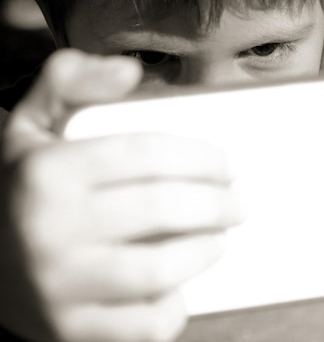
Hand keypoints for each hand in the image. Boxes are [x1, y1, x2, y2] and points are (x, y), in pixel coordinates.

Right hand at [0, 50, 243, 341]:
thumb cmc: (22, 190)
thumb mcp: (31, 126)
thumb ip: (71, 82)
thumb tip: (129, 70)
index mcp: (46, 173)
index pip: (150, 154)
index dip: (203, 158)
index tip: (227, 166)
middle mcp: (50, 229)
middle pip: (164, 208)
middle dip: (219, 204)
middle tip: (238, 203)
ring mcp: (60, 286)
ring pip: (162, 268)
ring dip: (206, 250)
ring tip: (218, 237)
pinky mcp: (71, 331)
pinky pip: (146, 323)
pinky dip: (175, 305)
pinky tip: (180, 283)